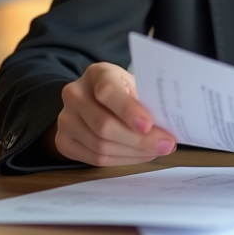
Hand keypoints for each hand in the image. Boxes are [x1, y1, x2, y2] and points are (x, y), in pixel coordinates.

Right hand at [49, 62, 176, 166]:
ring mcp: (65, 119)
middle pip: (104, 125)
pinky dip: (121, 160)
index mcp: (96, 73)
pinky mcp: (63, 141)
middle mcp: (75, 94)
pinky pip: (94, 159)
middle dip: (139, 140)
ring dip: (133, 153)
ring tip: (156, 150)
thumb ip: (146, 100)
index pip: (107, 91)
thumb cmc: (122, 91)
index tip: (149, 124)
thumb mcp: (134, 85)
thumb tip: (169, 123)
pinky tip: (138, 155)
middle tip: (165, 144)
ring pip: (100, 146)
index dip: (128, 110)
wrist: (94, 99)